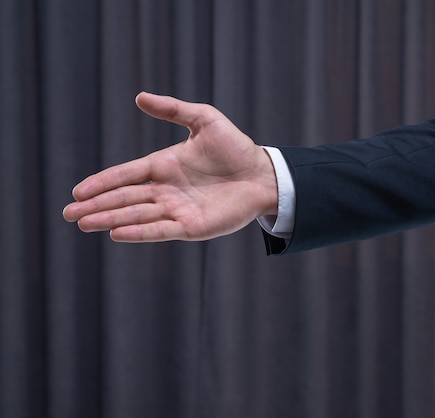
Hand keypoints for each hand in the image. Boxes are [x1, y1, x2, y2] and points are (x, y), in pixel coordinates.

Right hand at [63, 92, 277, 241]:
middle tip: (69, 215)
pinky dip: (139, 232)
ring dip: (110, 219)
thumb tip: (139, 97)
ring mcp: (177, 210)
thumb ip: (173, 110)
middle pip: (124, 199)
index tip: (78, 191)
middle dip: (96, 206)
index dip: (102, 183)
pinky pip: (161, 230)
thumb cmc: (236, 147)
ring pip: (137, 215)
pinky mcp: (192, 226)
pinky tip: (117, 234)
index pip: (126, 175)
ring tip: (85, 224)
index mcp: (164, 166)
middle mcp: (166, 190)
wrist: (263, 173)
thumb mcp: (205, 120)